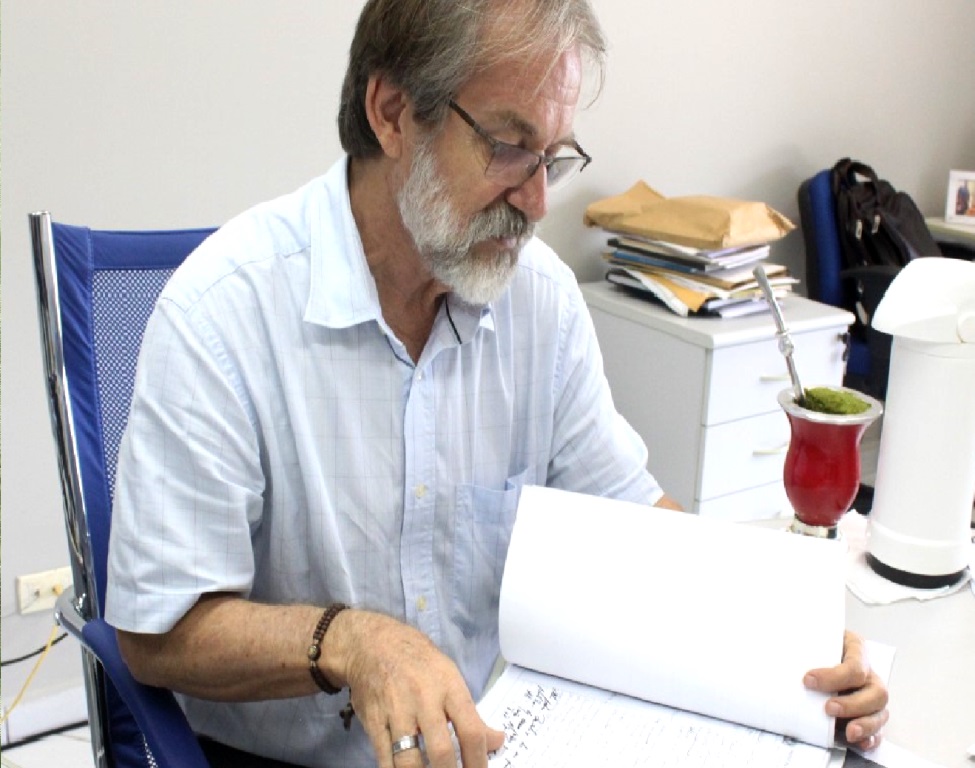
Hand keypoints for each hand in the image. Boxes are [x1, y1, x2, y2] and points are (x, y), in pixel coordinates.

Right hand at [337, 611, 504, 767]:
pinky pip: (385, 759)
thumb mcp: (449, 674)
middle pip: (441, 751)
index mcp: (448, 686)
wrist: (372, 643)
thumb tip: (496, 740)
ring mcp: (396, 712)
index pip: (471, 730)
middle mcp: (424, 700)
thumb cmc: (417, 659)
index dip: (479, 760)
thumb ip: (469, 711)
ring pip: (409, 761)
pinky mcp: (374, 722)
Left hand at [803, 630, 888, 749]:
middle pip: (876, 691)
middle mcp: (869, 673)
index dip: (834, 676)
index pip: (855, 665)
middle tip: (828, 708)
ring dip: (865, 724)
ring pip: (880, 712)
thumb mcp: (809, 634)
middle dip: (853, 704)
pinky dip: (871, 737)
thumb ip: (799, 641)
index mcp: (856, 648)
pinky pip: (878, 729)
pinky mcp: (870, 714)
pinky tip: (859, 742)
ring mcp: (872, 695)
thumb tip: (771, 645)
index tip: (808, 680)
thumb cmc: (814, 643)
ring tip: (849, 732)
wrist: (815, 650)